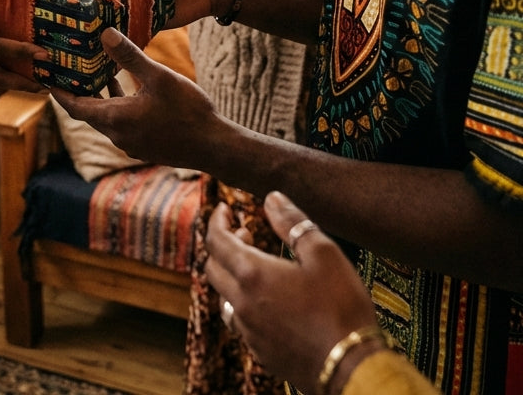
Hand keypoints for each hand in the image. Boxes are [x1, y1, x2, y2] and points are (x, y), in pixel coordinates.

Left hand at [49, 27, 217, 168]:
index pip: (75, 107)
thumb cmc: (188, 111)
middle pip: (87, 112)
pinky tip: (124, 87)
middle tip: (67, 70)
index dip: (59, 93)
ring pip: (105, 117)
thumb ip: (129, 56)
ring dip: (98, 96)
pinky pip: (120, 123)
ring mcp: (131, 143)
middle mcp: (117, 135)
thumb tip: (104, 33)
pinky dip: (115, 105)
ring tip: (94, 72)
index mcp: (115, 119)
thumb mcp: (158, 77)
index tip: (46, 78)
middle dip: (77, 91)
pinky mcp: (144, 145)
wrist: (215, 146)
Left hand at [205, 191, 379, 394]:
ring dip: (231, 274)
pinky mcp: (261, 351)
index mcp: (252, 274)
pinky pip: (239, 320)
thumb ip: (293, 222)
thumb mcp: (324, 253)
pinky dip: (243, 301)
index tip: (225, 210)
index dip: (217, 220)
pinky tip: (267, 299)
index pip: (216, 240)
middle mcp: (242, 303)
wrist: (353, 369)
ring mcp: (249, 330)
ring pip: (224, 295)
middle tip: (244, 234)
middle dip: (223, 245)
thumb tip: (272, 198)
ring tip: (255, 265)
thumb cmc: (340, 308)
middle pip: (213, 266)